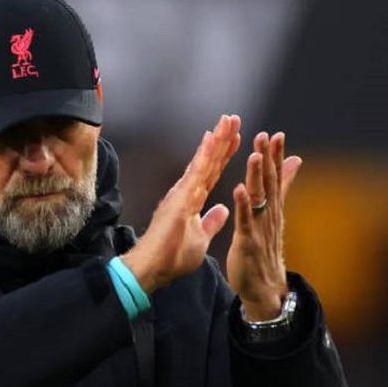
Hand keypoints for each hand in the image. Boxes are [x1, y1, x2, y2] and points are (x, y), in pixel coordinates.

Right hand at [122, 115, 240, 292]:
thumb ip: (211, 222)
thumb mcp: (201, 239)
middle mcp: (186, 191)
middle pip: (208, 162)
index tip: (234, 138)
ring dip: (216, 140)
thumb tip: (222, 209)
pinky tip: (213, 138)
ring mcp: (182, 192)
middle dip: (221, 140)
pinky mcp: (180, 197)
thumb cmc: (172, 257)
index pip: (212, 173)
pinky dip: (205, 154)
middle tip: (233, 118)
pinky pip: (197, 171)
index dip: (223, 155)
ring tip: (228, 120)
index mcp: (192, 201)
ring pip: (203, 161)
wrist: (153, 267)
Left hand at [226, 132, 302, 320]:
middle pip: (269, 183)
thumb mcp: (274, 217)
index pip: (274, 178)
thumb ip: (281, 189)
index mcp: (271, 209)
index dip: (275, 156)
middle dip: (268, 159)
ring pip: (258, 199)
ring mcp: (259, 229)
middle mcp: (269, 216)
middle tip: (266, 136)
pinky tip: (239, 189)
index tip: (275, 134)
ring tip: (255, 155)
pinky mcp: (248, 243)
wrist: (264, 288)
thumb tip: (294, 162)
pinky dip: (243, 205)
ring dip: (257, 177)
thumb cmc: (265, 250)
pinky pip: (245, 221)